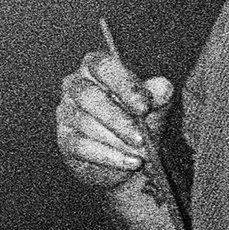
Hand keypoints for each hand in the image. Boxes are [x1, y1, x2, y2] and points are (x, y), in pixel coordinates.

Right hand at [54, 50, 172, 191]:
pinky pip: (81, 146)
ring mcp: (66, 112)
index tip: (144, 107)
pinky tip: (130, 163)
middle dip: (117, 118)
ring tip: (142, 154)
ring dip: (117, 140)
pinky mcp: (65, 139)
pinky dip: (109, 156)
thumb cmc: (141, 120)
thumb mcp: (156, 106)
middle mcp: (75, 85)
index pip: (103, 66)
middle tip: (141, 138)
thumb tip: (163, 88)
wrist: (131, 156)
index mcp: (95, 66)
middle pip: (89, 95)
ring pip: (86, 123)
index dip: (124, 85)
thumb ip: (160, 96)